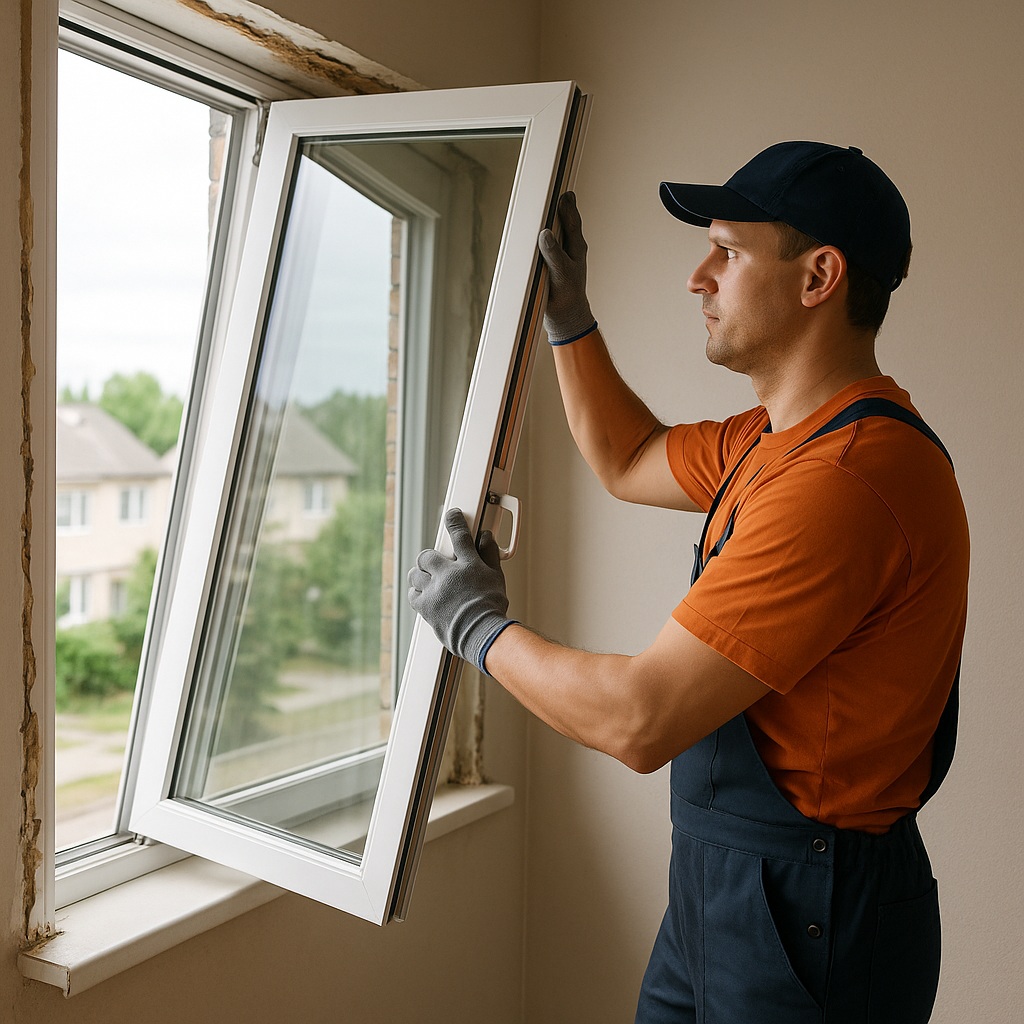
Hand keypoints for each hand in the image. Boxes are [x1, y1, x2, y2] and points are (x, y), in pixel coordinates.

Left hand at [407, 508, 514, 673]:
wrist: (482, 635)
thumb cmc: (492, 608)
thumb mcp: (497, 577)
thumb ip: (490, 554)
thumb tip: (486, 536)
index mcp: (469, 565)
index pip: (460, 535)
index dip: (454, 521)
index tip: (452, 514)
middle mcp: (449, 575)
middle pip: (427, 556)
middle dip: (429, 558)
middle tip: (436, 565)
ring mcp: (435, 591)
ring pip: (416, 574)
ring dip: (421, 575)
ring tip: (429, 581)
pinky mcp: (426, 607)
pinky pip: (413, 594)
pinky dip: (417, 593)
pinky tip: (425, 595)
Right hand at [538, 192, 595, 343]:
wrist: (565, 319)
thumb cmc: (568, 296)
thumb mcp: (562, 274)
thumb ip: (554, 253)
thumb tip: (545, 232)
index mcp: (577, 247)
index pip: (572, 219)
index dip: (566, 204)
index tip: (562, 188)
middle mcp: (569, 248)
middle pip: (564, 221)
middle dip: (559, 205)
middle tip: (553, 187)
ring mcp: (559, 256)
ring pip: (554, 232)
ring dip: (548, 218)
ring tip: (542, 204)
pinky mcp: (549, 265)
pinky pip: (544, 246)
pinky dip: (540, 236)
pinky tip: (533, 230)